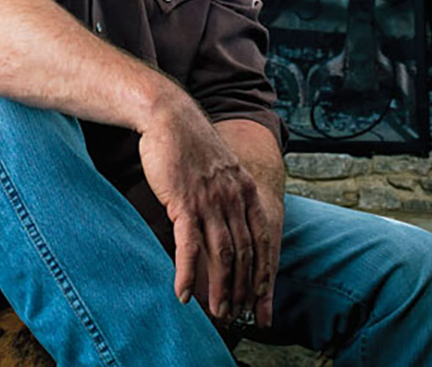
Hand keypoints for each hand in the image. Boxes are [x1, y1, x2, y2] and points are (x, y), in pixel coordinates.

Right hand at [138, 98, 281, 326]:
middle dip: (244, 289)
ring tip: (218, 312)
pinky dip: (186, 273)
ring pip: (222, 255)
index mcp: (245, 189)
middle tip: (238, 314)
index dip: (263, 271)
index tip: (262, 297)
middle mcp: (233, 197)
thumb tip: (225, 219)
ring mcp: (210, 200)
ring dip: (221, 289)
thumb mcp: (219, 167)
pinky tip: (181, 292)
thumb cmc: (188, 142)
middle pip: (244, 253)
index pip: (262, 239)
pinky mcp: (183, 202)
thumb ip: (227, 193)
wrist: (168, 115)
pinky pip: (188, 246)